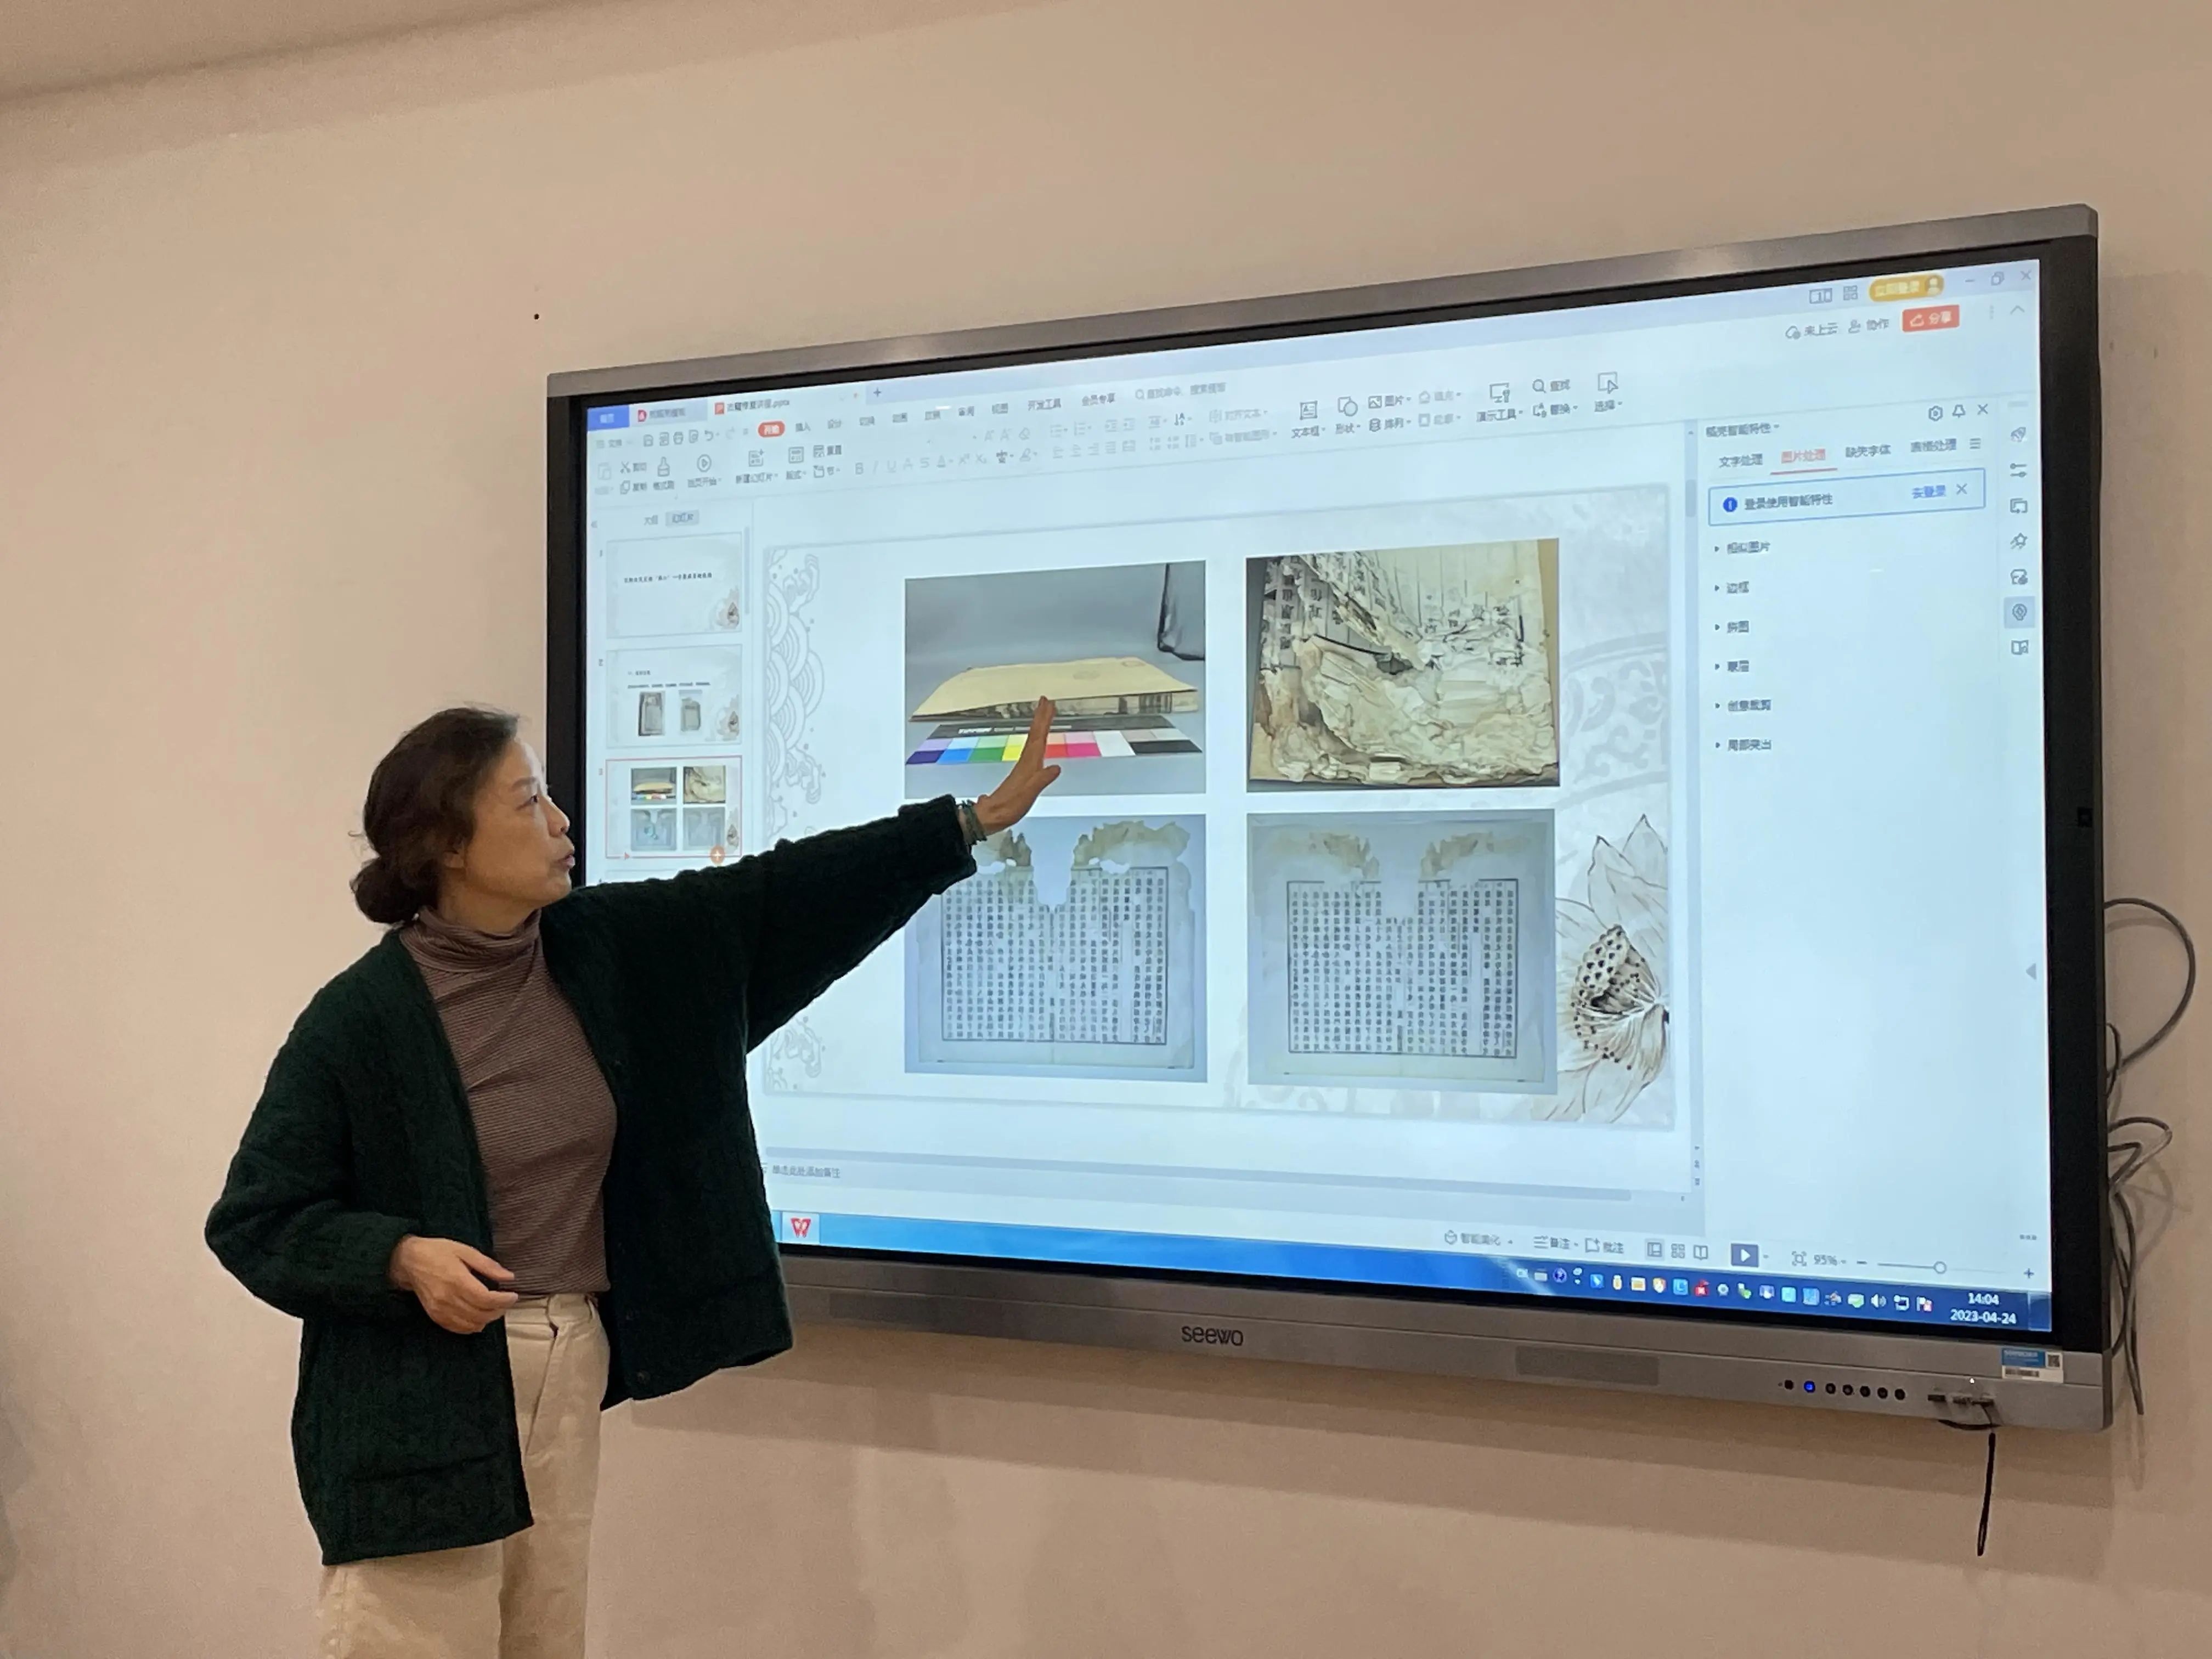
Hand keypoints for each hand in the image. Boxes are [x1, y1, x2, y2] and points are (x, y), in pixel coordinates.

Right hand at [388, 1235, 518, 1334]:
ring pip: (471, 1324)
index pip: (486, 1299)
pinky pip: (457, 1329)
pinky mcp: (434, 1316)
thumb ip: (488, 1265)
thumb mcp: (465, 1251)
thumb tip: (509, 1277)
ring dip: (487, 1319)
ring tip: (495, 1308)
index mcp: (457, 1280)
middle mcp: (447, 1298)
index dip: (503, 1301)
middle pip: (481, 1314)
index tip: (513, 1295)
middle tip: (507, 1301)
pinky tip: (479, 1317)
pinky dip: (472, 1326)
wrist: (409, 1261)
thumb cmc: (437, 1252)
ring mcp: (440, 1310)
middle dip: (499, 1310)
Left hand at [975, 697, 1061, 833]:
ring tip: (1044, 713)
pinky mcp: (1023, 773)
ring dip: (1039, 726)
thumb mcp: (1028, 794)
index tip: (1048, 704)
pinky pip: (1033, 750)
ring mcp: (1024, 767)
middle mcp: (1026, 761)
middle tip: (1046, 701)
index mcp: (1029, 763)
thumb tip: (1056, 767)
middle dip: (1041, 717)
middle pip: (1035, 735)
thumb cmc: (1010, 805)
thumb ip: (1042, 780)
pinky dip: (1037, 741)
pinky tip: (1040, 743)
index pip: (1038, 737)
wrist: (992, 815)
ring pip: (1033, 740)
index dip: (1043, 720)